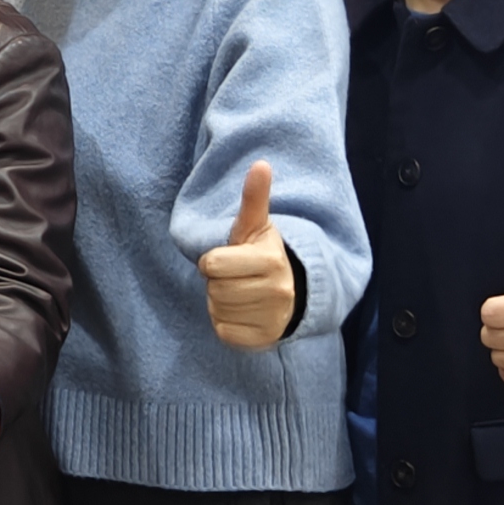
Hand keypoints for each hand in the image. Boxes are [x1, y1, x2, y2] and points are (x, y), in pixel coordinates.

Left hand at [201, 162, 296, 349]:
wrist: (291, 291)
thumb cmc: (263, 254)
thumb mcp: (257, 226)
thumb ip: (254, 198)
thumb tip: (260, 164)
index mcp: (270, 260)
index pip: (212, 263)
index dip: (214, 260)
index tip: (231, 258)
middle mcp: (277, 291)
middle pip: (214, 289)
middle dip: (217, 281)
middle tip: (236, 277)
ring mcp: (272, 318)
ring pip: (217, 310)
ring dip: (220, 302)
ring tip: (240, 292)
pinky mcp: (264, 340)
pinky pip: (224, 332)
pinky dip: (225, 323)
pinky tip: (242, 312)